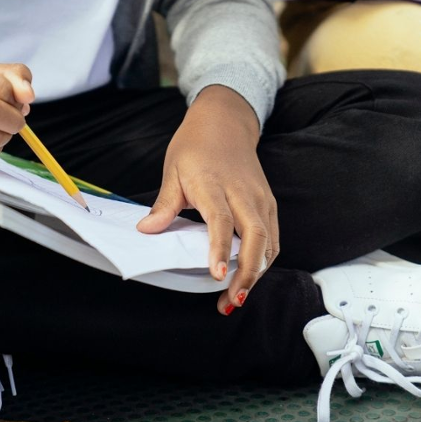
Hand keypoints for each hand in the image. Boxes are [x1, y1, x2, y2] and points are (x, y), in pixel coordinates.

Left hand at [136, 86, 278, 315]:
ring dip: (258, 272)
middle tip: (233, 300)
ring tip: (237, 297)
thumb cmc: (196, 146)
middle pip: (256, 237)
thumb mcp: (172, 170)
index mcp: (215, 184)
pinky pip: (273, 238)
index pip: (222, 221)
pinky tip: (249, 277)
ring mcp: (260, 198)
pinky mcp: (269, 204)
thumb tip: (147, 230)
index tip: (218, 275)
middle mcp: (243, 193)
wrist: (225, 122)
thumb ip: (164, 204)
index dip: (221, 249)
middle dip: (249, 273)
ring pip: (269, 242)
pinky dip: (264, 260)